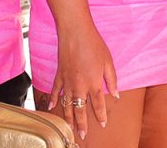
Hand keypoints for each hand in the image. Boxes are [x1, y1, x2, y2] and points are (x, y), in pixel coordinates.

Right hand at [50, 23, 117, 140]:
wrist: (75, 32)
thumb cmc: (94, 44)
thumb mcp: (108, 61)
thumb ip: (112, 80)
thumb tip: (115, 94)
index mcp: (94, 83)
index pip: (98, 105)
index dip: (101, 116)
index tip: (103, 124)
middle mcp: (80, 86)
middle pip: (80, 110)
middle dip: (82, 124)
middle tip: (82, 135)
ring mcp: (67, 82)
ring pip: (67, 104)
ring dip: (68, 117)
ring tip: (68, 128)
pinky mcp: (59, 75)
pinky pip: (55, 91)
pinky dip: (52, 100)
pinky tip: (51, 108)